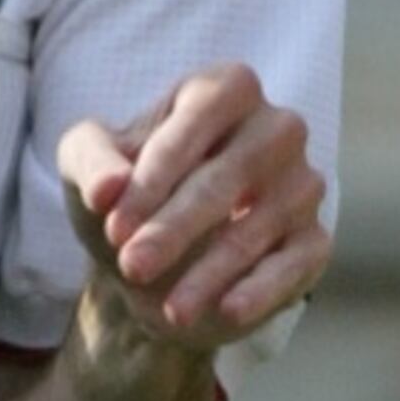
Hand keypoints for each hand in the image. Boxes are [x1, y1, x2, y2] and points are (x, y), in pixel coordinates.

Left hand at [61, 67, 330, 351]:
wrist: (157, 264)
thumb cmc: (128, 195)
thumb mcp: (86, 167)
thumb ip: (89, 161)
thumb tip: (108, 190)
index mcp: (226, 89)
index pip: (198, 120)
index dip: (156, 174)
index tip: (114, 226)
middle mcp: (277, 129)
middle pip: (229, 176)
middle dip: (177, 226)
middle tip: (133, 266)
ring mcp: (302, 184)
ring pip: (259, 226)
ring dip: (211, 270)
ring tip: (170, 309)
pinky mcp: (313, 240)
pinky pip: (295, 264)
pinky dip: (262, 289)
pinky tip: (227, 311)